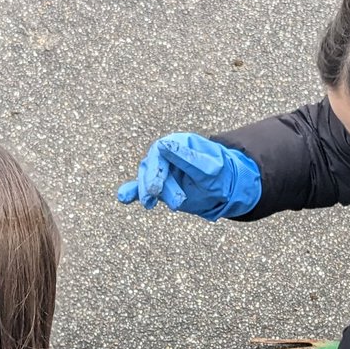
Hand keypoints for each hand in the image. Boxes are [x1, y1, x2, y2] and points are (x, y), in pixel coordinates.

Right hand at [117, 133, 261, 220]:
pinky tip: (123, 198)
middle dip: (154, 184)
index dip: (156, 170)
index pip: (161, 152)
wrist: (226, 190)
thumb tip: (163, 145)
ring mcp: (161, 170)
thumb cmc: (220, 176)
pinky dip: (131, 192)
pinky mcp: (158, 185)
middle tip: (159, 199)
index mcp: (180, 144)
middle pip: (152, 167)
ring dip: (145, 192)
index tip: (155, 188)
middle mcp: (167, 154)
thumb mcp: (209, 169)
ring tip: (149, 205)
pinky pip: (141, 187)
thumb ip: (187, 158)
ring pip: (146, 179)